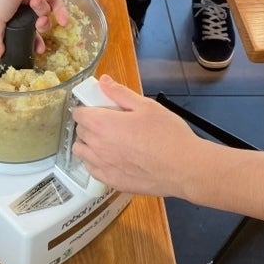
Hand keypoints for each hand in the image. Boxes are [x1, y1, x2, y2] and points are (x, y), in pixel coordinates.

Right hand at [0, 0, 68, 59]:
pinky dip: (60, 13)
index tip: (22, 52)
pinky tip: (62, 20)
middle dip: (34, 37)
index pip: (8, 29)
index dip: (16, 40)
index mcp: (0, 9)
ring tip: (40, 13)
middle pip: (28, 26)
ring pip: (42, 16)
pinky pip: (57, 6)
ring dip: (43, 18)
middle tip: (39, 47)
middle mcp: (16, 2)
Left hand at [72, 75, 204, 197]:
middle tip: (110, 123)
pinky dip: (96, 162)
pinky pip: (91, 169)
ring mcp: (102, 166)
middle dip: (90, 124)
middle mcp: (97, 146)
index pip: (78, 113)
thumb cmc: (168, 135)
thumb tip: (103, 81)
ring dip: (89, 144)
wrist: (185, 168)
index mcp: (102, 124)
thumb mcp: (146, 106)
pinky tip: (112, 158)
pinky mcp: (110, 181)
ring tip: (109, 141)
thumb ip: (120, 93)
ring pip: (81, 152)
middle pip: (80, 131)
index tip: (99, 108)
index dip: (87, 109)